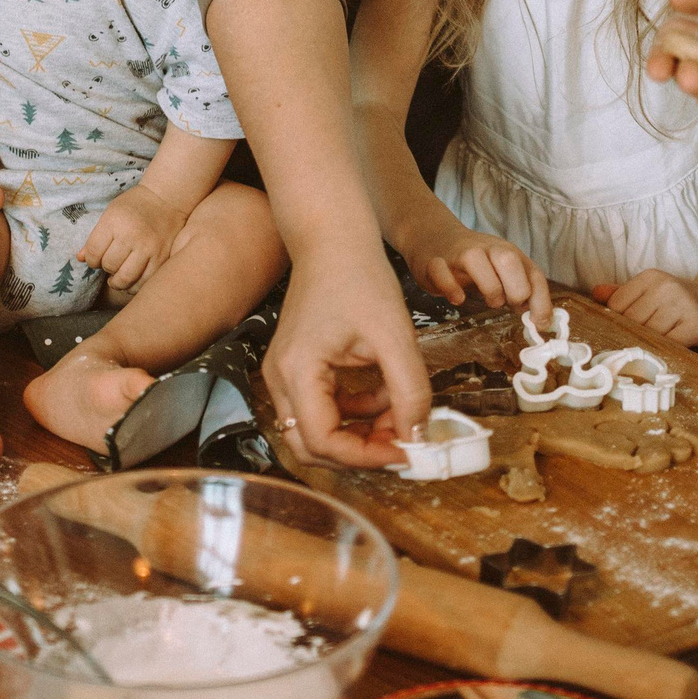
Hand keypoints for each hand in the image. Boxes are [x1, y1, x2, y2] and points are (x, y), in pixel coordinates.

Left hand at [79, 183, 191, 292]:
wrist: (166, 199)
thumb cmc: (134, 206)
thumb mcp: (110, 213)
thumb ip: (95, 237)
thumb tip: (80, 258)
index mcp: (115, 221)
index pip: (94, 252)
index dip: (91, 260)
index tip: (96, 259)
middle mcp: (132, 235)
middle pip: (109, 265)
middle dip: (106, 268)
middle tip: (110, 263)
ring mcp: (149, 248)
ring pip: (126, 278)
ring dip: (118, 281)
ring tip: (118, 277)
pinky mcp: (162, 258)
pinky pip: (144, 282)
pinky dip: (135, 286)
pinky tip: (132, 279)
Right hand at [263, 231, 428, 469]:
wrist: (335, 241)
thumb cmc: (361, 278)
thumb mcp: (396, 337)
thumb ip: (410, 392)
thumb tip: (418, 439)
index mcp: (297, 371)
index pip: (322, 441)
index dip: (366, 457)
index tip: (406, 451)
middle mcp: (280, 378)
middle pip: (311, 447)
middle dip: (360, 451)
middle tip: (402, 443)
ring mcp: (284, 374)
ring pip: (318, 431)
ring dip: (360, 433)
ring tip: (400, 413)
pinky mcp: (297, 368)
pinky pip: (322, 409)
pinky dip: (355, 413)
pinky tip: (385, 395)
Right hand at [392, 204, 547, 316]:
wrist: (436, 240)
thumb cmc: (478, 264)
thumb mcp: (504, 273)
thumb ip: (522, 292)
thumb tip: (541, 320)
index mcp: (508, 253)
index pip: (533, 274)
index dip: (540, 301)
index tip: (540, 324)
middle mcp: (487, 249)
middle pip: (508, 259)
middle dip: (516, 289)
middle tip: (509, 303)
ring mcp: (460, 254)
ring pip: (476, 261)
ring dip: (488, 288)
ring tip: (488, 300)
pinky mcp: (435, 263)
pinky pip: (441, 272)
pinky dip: (451, 288)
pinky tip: (458, 299)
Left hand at [592, 271, 697, 344]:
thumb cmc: (679, 301)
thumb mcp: (651, 291)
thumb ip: (623, 294)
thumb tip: (596, 294)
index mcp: (650, 277)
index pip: (616, 306)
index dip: (618, 322)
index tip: (628, 329)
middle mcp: (665, 287)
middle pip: (631, 322)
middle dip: (635, 335)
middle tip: (644, 340)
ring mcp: (682, 305)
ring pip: (649, 335)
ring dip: (652, 344)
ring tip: (660, 341)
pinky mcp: (696, 325)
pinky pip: (670, 345)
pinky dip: (667, 350)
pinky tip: (673, 346)